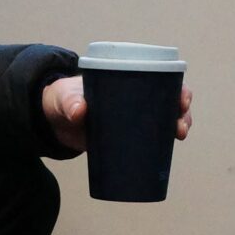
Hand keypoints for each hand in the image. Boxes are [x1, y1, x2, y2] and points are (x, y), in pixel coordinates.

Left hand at [40, 76, 194, 152]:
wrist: (53, 120)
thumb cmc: (62, 99)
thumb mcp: (64, 97)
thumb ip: (70, 103)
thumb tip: (80, 111)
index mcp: (126, 80)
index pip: (159, 79)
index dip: (177, 87)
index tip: (182, 97)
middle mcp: (135, 98)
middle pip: (168, 101)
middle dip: (182, 111)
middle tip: (180, 123)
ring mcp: (132, 119)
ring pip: (164, 121)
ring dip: (177, 127)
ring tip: (179, 135)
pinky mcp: (125, 138)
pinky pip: (150, 141)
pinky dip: (160, 147)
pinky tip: (167, 155)